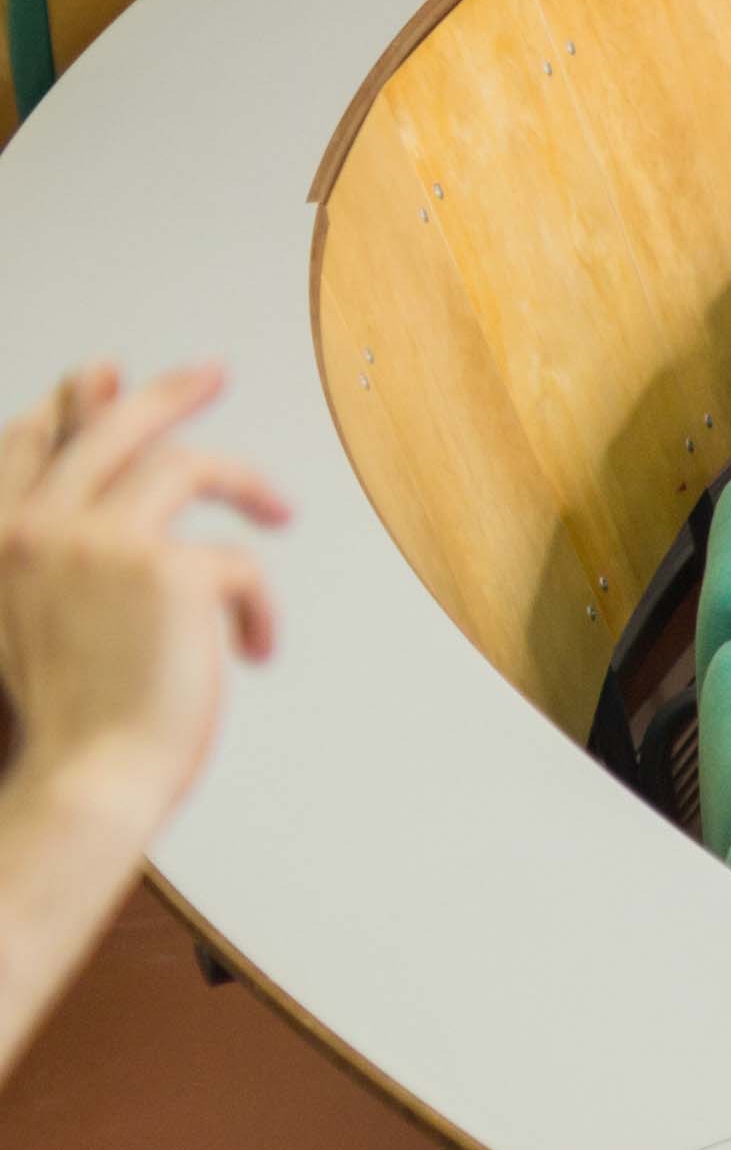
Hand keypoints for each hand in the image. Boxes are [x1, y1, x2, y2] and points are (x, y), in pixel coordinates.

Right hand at [0, 363, 286, 829]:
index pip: (34, 442)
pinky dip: (258, 607)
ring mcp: (98, 540)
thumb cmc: (71, 720)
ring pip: (186, 465)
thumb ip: (57, 559)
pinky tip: (255, 651)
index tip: (110, 380)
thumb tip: (108, 512)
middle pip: (109, 426)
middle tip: (212, 371)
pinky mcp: (167, 569)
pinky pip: (239, 561)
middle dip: (165, 391)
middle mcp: (38, 525)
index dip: (77, 406)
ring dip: (244, 480)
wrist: (88, 777)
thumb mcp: (33, 626)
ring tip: (279, 510)